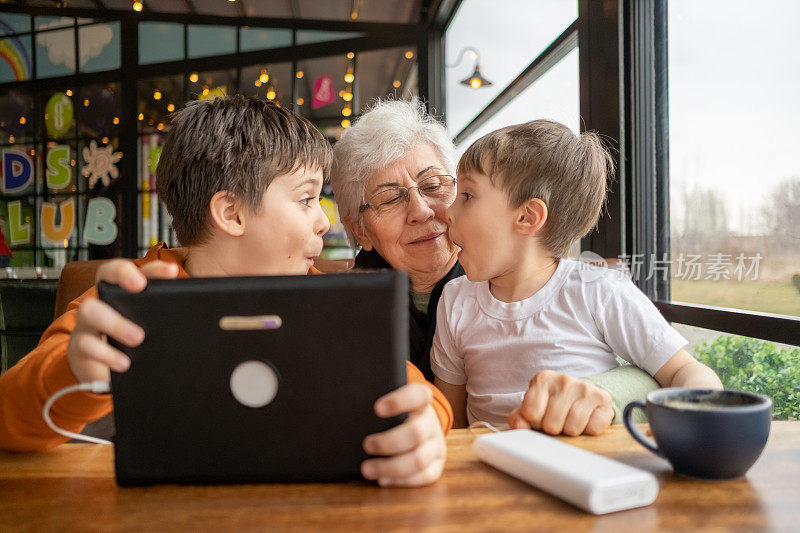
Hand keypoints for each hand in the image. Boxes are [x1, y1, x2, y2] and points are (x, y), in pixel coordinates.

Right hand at [67, 259, 178, 382]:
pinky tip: (124, 363)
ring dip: (115, 322)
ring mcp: (88, 323)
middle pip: (104, 279)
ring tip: (138, 338)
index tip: (171, 271)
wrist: (108, 375)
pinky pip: (86, 345)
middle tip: (140, 288)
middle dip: (122, 276)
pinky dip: (106, 354)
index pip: (134, 270)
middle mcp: (103, 302)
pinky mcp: (79, 346)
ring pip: (90, 310)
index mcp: (123, 294)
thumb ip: (169, 317)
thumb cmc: (136, 345)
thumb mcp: (154, 329)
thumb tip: (204, 315)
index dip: (150, 268)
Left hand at [360, 383, 445, 486]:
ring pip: (418, 460)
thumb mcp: (390, 403)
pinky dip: (402, 480)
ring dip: (390, 467)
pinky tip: (384, 479)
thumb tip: (347, 410)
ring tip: (367, 468)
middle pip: (415, 433)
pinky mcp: (437, 464)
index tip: (377, 408)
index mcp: (421, 402)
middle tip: (366, 444)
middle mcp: (431, 423)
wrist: (420, 426)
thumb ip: (375, 402)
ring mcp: (436, 445)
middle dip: (387, 442)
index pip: (418, 395)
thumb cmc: (395, 414)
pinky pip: (424, 476)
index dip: (399, 401)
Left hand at [508, 370, 614, 435]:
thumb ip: (519, 418)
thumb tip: (519, 426)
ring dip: (570, 431)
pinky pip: (593, 429)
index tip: (540, 417)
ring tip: (569, 421)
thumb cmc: (553, 404)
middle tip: (557, 420)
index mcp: (543, 379)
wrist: (582, 396)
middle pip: (551, 424)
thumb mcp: (532, 408)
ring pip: (572, 428)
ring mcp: (585, 388)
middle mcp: (564, 380)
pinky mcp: (603, 399)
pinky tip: (585, 420)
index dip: (535, 422)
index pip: (531, 414)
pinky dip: (588, 431)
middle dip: (553, 428)